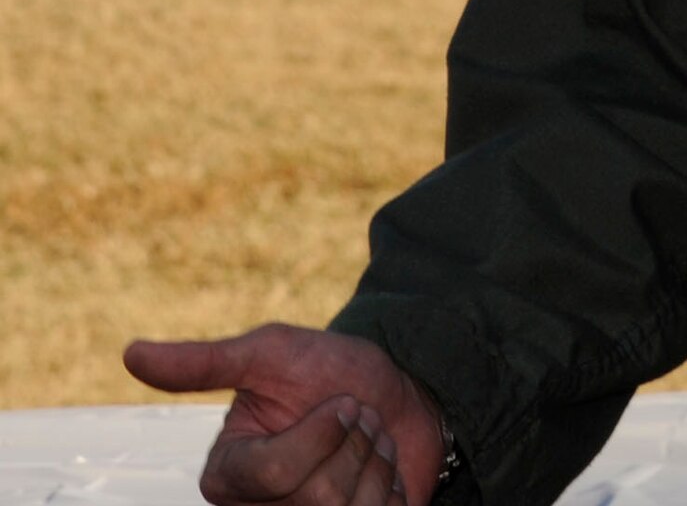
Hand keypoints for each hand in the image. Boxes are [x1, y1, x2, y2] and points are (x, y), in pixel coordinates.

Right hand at [124, 324, 446, 505]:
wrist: (398, 391)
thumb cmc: (329, 370)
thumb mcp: (272, 353)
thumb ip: (205, 363)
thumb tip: (129, 353)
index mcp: (228, 475)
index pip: (276, 473)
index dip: (325, 430)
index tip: (340, 400)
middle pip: (319, 497)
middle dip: (356, 443)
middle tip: (355, 420)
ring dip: (378, 462)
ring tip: (368, 443)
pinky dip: (393, 489)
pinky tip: (382, 476)